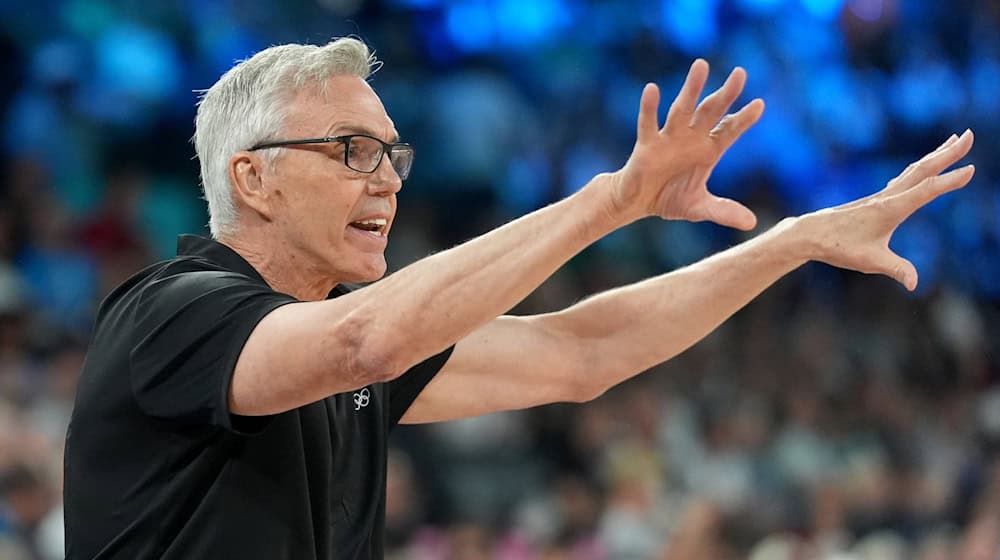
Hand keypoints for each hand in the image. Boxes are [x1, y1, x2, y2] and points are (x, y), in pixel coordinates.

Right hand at [608, 59, 764, 228]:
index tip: (760, 105)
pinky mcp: (647, 145)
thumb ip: (723, 211)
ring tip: (701, 65)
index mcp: (708, 150)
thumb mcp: (699, 208)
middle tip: (740, 73)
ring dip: (691, 89)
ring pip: (682, 110)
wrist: (636, 202)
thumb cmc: (668, 198)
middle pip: (710, 112)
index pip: (729, 130)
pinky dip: (649, 107)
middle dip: (725, 94)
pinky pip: (648, 123)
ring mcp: (669, 138)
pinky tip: (652, 89)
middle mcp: (691, 138)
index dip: (743, 119)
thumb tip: (751, 223)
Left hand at [797, 130, 974, 290]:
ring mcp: (881, 196)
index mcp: (890, 209)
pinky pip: (904, 178)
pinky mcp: (875, 200)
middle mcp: (887, 197)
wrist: (809, 234)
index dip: (949, 181)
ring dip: (935, 155)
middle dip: (948, 153)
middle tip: (969, 134)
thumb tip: (913, 284)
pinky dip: (919, 167)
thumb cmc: (838, 247)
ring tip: (954, 140)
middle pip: (922, 170)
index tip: (971, 169)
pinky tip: (922, 166)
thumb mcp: (869, 261)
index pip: (925, 191)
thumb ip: (896, 269)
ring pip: (913, 170)